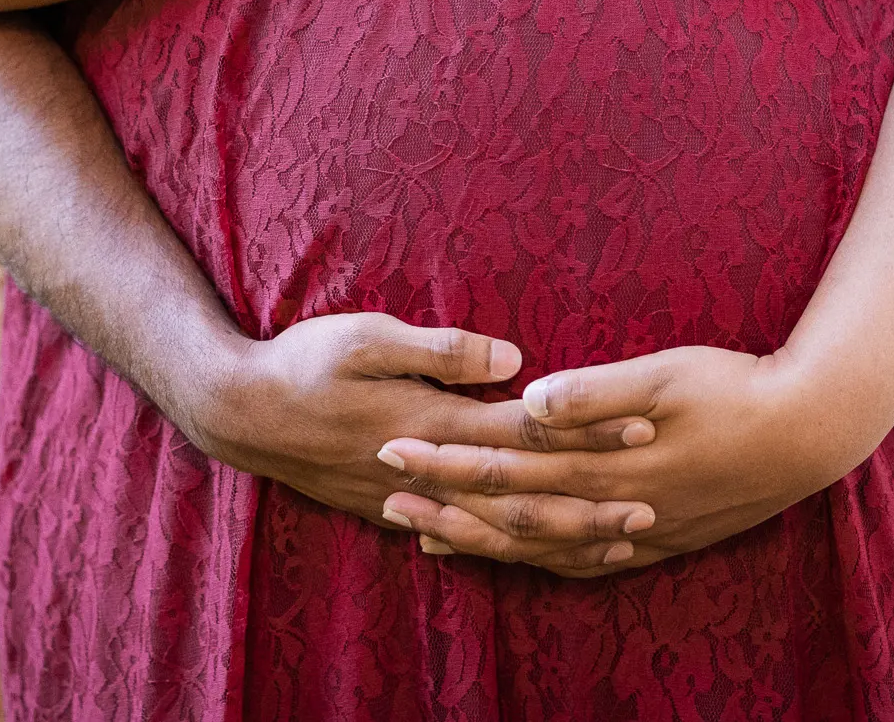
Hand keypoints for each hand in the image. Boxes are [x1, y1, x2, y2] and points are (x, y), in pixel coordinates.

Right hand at [182, 313, 662, 572]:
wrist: (240, 412)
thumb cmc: (303, 361)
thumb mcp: (368, 335)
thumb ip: (442, 350)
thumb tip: (513, 360)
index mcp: (433, 423)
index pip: (527, 431)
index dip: (586, 430)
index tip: (643, 426)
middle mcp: (432, 470)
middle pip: (525, 495)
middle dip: (590, 503)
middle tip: (653, 508)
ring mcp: (413, 499)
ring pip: (500, 528)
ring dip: (560, 535)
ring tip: (616, 542)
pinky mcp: (395, 510)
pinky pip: (466, 539)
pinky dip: (509, 549)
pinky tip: (538, 557)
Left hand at [374, 346, 878, 577]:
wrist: (808, 434)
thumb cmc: (734, 389)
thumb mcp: (663, 375)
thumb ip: (595, 392)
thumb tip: (530, 398)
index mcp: (602, 464)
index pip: (505, 466)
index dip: (446, 460)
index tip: (394, 447)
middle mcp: (609, 508)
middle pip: (510, 514)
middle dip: (444, 503)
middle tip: (385, 494)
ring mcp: (634, 531)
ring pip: (540, 547)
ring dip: (481, 540)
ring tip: (428, 535)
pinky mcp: (657, 539)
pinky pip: (583, 563)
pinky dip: (539, 562)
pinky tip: (519, 558)